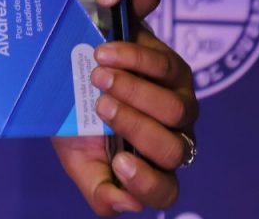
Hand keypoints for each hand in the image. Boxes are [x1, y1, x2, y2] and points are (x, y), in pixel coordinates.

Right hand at [51, 27, 199, 213]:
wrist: (77, 72)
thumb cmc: (80, 120)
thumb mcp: (79, 158)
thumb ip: (98, 188)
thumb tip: (129, 204)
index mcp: (150, 168)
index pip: (164, 191)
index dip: (146, 182)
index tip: (118, 163)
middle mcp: (173, 139)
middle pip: (172, 150)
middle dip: (134, 127)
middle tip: (99, 105)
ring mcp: (181, 105)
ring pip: (174, 110)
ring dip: (133, 91)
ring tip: (97, 75)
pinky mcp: (176, 70)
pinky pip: (164, 67)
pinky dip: (132, 59)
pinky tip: (104, 54)